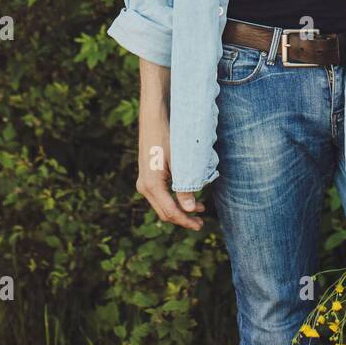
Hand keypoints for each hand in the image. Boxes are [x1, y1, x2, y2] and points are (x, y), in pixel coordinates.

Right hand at [136, 97, 205, 230]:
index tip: (199, 225)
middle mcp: (144, 187)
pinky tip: (188, 197)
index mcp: (151, 185)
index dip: (186, 221)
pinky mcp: (147, 177)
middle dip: (183, 218)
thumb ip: (184, 187)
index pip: (170, 212)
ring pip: (163, 205)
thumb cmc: (168, 137)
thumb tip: (191, 209)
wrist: (153, 119)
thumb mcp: (180, 163)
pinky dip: (174, 200)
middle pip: (165, 212)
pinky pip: (161, 195)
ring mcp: (144, 182)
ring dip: (180, 209)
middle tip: (201, 222)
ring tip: (200, 209)